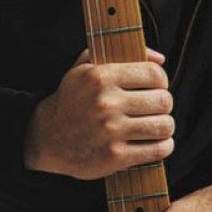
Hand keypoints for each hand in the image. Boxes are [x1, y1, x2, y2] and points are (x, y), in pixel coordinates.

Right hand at [23, 48, 173, 178]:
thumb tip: (160, 58)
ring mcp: (110, 131)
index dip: (162, 81)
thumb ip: (122, 54)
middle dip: (164, 105)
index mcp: (100, 76)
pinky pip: (157, 150)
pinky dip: (163, 147)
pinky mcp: (114, 157)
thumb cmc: (72, 99)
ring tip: (157, 127)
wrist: (45, 137)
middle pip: (163, 101)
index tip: (156, 88)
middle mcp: (106, 103)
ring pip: (164, 126)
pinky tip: (156, 143)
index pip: (155, 75)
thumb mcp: (86, 67)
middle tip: (156, 109)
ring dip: (165, 127)